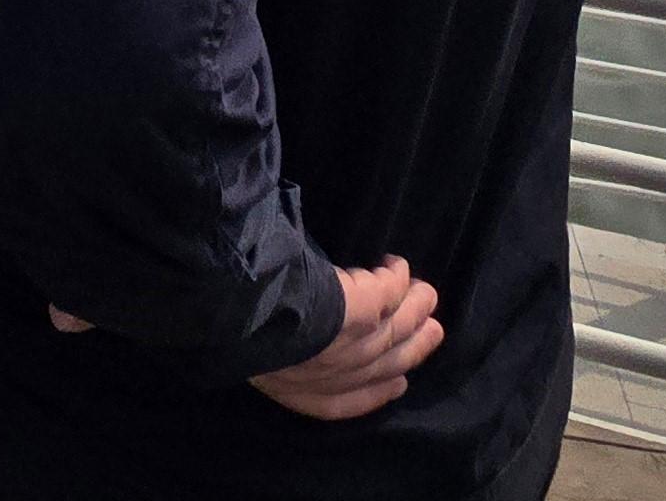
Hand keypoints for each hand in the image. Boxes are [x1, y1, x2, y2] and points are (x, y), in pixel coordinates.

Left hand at [251, 258, 443, 421]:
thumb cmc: (232, 336)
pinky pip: (388, 292)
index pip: (343, 401)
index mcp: (301, 392)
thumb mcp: (249, 357)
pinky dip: (395, 277)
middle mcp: (333, 376)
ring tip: (424, 293)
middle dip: (413, 349)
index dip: (375, 393)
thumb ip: (273, 356)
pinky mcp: (360, 312)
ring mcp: (352, 347)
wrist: (235, 321)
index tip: (399, 383)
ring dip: (415, 307)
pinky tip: (396, 265)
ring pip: (397, 327)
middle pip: (386, 364)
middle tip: (433, 331)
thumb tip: (282, 342)